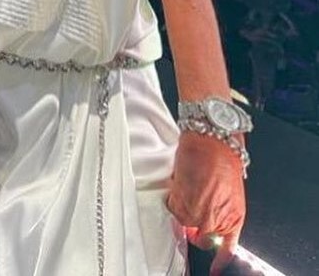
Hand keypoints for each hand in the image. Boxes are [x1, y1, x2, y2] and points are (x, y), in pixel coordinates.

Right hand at [167, 132, 245, 275]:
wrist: (212, 142)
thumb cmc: (222, 162)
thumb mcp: (230, 194)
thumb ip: (220, 213)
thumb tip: (208, 227)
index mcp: (233, 218)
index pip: (226, 249)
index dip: (219, 262)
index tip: (215, 270)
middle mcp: (216, 219)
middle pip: (200, 238)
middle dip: (194, 226)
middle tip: (193, 208)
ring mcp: (197, 212)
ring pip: (183, 224)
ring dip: (182, 209)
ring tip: (188, 190)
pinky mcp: (180, 200)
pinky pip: (172, 210)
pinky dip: (173, 199)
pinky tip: (180, 185)